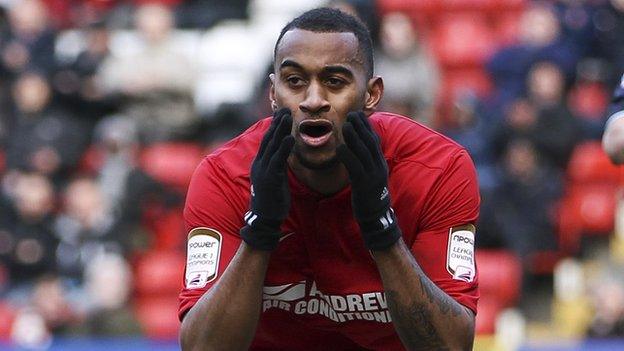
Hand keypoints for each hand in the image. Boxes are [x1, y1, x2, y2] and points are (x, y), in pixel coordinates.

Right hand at [240, 108, 294, 250]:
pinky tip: (291, 137)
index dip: (274, 126)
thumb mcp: (274, 178)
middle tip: (285, 109)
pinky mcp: (270, 178)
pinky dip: (284, 147)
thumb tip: (283, 154)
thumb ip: (277, 165)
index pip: (267, 141)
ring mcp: (263, 170)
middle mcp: (259, 164)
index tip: (281, 113)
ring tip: (288, 117)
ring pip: (272, 146)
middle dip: (277, 123)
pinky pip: (278, 160)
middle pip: (268, 139)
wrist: (265, 219)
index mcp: (260, 163)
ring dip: (280, 130)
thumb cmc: (272, 200)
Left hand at [336, 111, 400, 250]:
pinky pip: (355, 168)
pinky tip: (339, 148)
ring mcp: (372, 176)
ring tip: (345, 124)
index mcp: (380, 164)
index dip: (366, 127)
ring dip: (354, 137)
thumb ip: (366, 162)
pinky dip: (347, 156)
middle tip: (352, 114)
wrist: (375, 218)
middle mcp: (378, 167)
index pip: (374, 141)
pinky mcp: (364, 185)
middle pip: (370, 143)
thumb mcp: (370, 176)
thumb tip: (359, 148)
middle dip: (361, 127)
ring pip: (363, 153)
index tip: (358, 114)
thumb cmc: (369, 195)